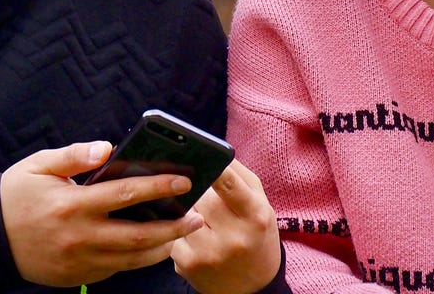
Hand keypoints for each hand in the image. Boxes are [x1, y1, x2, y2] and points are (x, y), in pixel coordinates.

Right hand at [0, 141, 203, 285]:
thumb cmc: (14, 197)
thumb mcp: (38, 166)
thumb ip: (74, 155)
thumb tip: (108, 147)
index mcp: (73, 205)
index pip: (126, 194)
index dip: (159, 187)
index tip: (185, 180)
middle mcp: (80, 237)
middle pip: (138, 235)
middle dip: (174, 226)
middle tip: (198, 216)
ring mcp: (80, 262)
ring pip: (132, 259)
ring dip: (163, 247)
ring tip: (186, 232)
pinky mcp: (77, 278)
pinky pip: (116, 270)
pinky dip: (139, 260)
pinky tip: (155, 246)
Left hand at [170, 159, 281, 293]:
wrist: (252, 286)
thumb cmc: (256, 235)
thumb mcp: (260, 204)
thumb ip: (239, 176)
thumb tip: (214, 152)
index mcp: (255, 215)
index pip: (230, 184)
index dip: (214, 167)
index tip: (204, 153)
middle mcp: (233, 237)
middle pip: (202, 196)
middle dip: (201, 191)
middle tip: (208, 196)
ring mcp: (208, 253)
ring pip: (184, 213)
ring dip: (189, 210)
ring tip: (205, 220)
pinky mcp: (187, 265)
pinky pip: (172, 232)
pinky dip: (179, 230)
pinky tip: (195, 238)